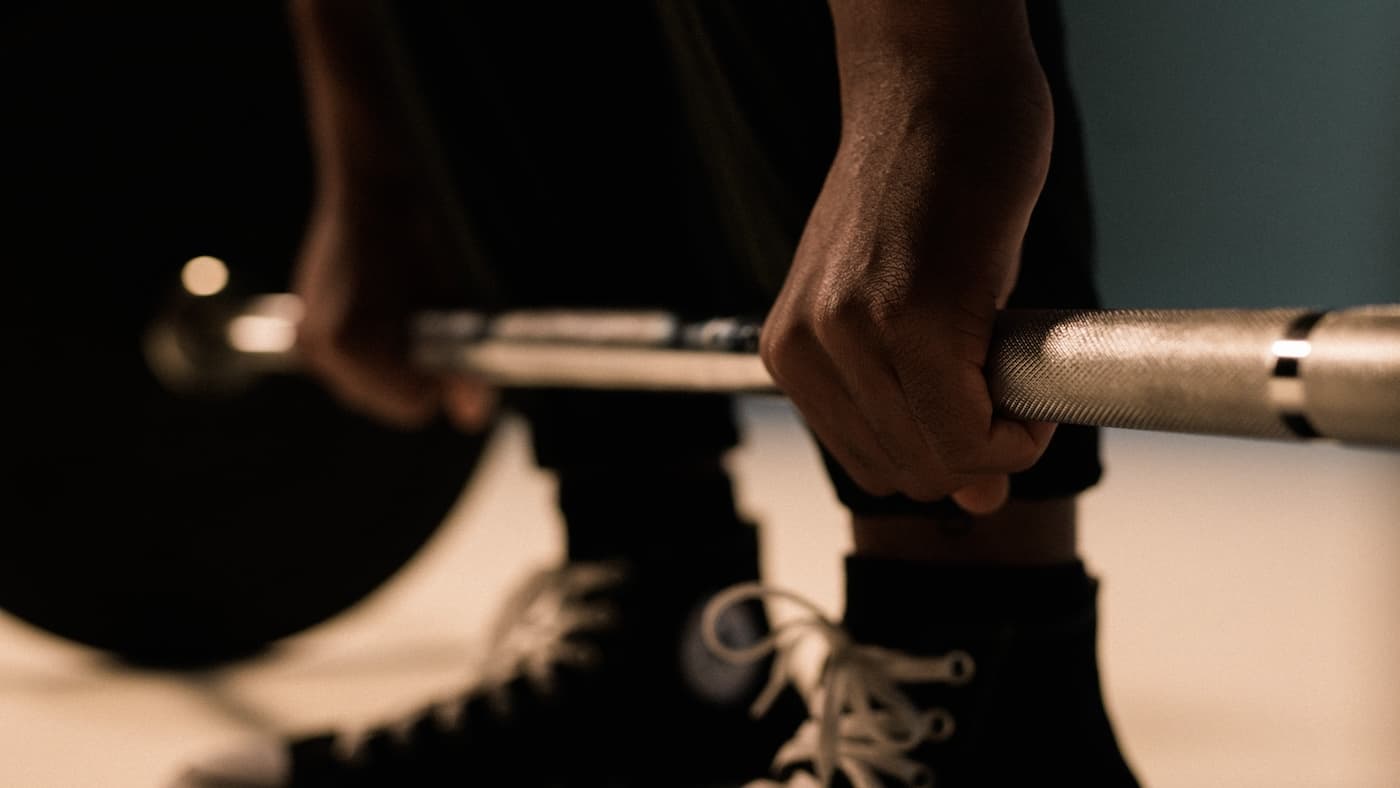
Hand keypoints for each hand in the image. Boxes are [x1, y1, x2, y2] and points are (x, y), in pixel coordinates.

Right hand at [293, 192, 494, 430]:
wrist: (373, 184)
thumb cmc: (420, 233)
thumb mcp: (455, 302)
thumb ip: (462, 367)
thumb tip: (473, 418)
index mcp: (351, 344)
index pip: (412, 406)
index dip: (441, 379)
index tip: (449, 341)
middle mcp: (320, 348)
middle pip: (385, 402)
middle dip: (414, 373)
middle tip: (431, 322)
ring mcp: (307, 338)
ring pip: (366, 385)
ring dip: (392, 363)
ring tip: (406, 310)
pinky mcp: (304, 326)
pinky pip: (347, 364)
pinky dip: (370, 349)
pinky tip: (382, 308)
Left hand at [761, 54, 1056, 513]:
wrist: (936, 88)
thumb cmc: (927, 183)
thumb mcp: (904, 306)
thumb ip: (922, 402)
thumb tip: (975, 500)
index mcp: (794, 351)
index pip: (872, 467)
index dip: (946, 461)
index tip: (988, 423)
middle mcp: (811, 347)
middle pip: (905, 475)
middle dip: (973, 458)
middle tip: (1014, 402)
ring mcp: (854, 333)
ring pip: (938, 461)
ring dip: (997, 444)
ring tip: (1018, 383)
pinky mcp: (913, 315)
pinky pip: (968, 431)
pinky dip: (1014, 432)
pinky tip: (1028, 384)